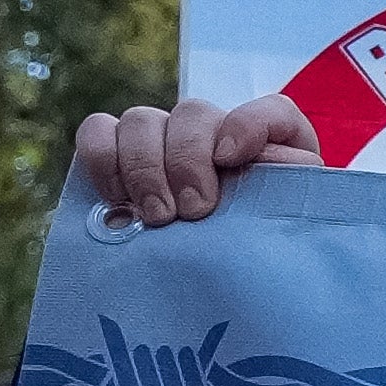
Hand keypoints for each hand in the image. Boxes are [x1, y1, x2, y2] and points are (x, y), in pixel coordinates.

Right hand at [68, 94, 321, 228]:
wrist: (215, 273)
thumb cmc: (252, 246)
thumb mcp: (281, 223)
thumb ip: (289, 187)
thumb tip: (275, 165)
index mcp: (269, 145)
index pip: (272, 111)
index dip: (247, 124)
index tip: (229, 159)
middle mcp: (212, 131)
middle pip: (193, 113)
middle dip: (187, 161)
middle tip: (192, 211)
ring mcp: (162, 138)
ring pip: (141, 120)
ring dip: (144, 167)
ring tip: (156, 216)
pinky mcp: (118, 154)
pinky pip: (97, 131)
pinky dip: (103, 159)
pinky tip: (119, 199)